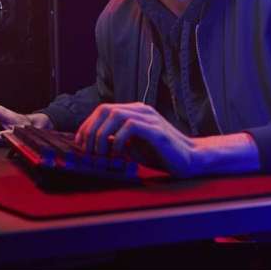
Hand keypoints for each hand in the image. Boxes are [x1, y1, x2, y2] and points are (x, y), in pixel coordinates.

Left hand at [74, 103, 199, 176]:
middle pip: (105, 109)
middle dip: (91, 130)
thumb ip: (115, 141)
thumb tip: (92, 145)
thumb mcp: (132, 147)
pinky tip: (118, 154)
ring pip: (115, 115)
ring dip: (102, 135)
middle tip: (87, 151)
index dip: (87, 125)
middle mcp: (141, 110)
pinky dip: (119, 140)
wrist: (190, 159)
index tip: (80, 143)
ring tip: (100, 154)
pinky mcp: (156, 130)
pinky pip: (130, 127)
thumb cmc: (160, 154)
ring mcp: (149, 118)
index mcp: (134, 112)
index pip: (102, 110)